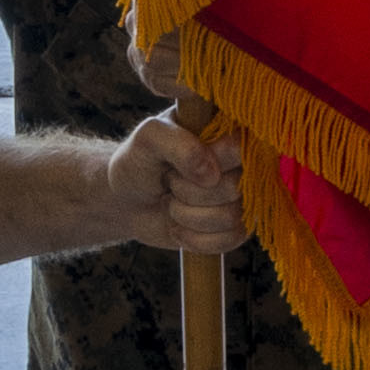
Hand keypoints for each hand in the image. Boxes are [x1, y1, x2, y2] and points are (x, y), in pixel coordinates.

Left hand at [92, 116, 248, 258]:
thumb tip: (212, 175)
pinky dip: (195, 239)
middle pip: (236, 187)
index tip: (181, 164)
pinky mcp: (236, 226)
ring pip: (232, 217)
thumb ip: (179, 145)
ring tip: (171, 202)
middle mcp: (241, 163)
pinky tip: (178, 227)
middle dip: (190, 192)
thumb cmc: (140, 161)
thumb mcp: (148, 139)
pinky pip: (231, 240)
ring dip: (188, 216)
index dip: (213, 160)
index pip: (242, 147)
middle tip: (170, 181)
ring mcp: (242, 196)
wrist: (127, 200)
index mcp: (227, 129)